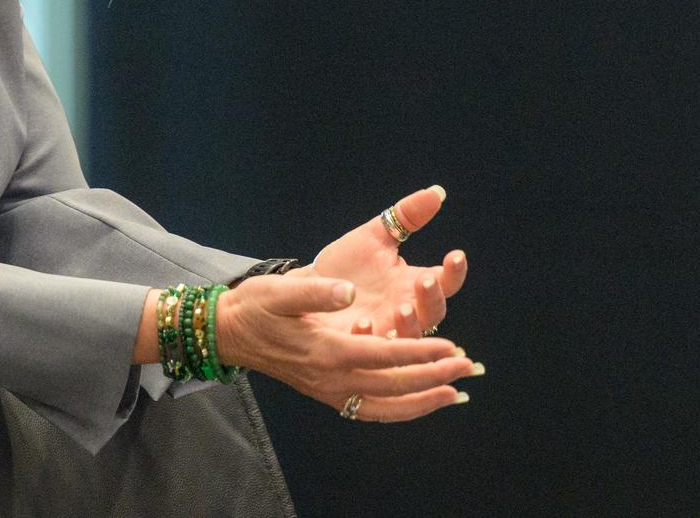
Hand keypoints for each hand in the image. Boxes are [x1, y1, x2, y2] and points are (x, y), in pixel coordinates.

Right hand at [214, 274, 475, 421]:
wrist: (231, 332)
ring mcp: (329, 391)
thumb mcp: (281, 289)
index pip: (385, 356)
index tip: (451, 348)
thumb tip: (348, 290)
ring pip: (385, 406)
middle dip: (434, 379)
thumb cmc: (258, 306)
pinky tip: (420, 404)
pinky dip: (399, 411)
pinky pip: (370, 411)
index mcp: (326, 350)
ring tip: (455, 395)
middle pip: (393, 386)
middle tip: (469, 369)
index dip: (421, 353)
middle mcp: (331, 377)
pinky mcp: (328, 394)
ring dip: (423, 402)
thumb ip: (317, 289)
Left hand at [301, 185, 468, 339]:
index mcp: (412, 284)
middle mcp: (404, 309)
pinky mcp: (359, 346)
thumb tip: (436, 192)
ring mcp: (384, 330)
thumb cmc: (347, 263)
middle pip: (434, 312)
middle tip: (425, 280)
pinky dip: (368, 338)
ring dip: (409, 324)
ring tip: (402, 307)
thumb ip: (406, 216)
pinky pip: (370, 349)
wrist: (308, 286)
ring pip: (408, 337)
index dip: (454, 271)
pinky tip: (361, 323)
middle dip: (432, 298)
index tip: (455, 254)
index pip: (445, 281)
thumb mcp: (375, 235)